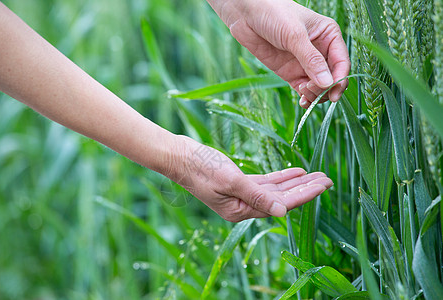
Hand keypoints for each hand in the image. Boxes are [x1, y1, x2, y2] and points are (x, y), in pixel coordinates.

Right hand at [166, 136, 332, 221]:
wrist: (178, 156)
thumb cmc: (200, 167)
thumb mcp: (230, 181)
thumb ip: (257, 196)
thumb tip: (283, 212)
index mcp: (240, 211)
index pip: (280, 204)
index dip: (303, 194)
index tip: (323, 185)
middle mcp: (243, 206)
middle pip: (281, 199)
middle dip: (305, 189)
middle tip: (328, 180)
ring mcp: (241, 194)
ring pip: (275, 190)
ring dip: (295, 182)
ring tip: (317, 175)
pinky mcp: (239, 182)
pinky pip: (265, 182)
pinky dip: (280, 177)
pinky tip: (296, 171)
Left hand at [207, 0, 349, 107]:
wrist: (246, 14)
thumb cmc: (274, 13)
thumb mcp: (294, 35)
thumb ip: (311, 60)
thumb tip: (327, 83)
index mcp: (328, 36)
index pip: (341, 62)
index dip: (339, 79)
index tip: (333, 92)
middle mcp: (320, 51)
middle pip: (331, 77)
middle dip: (325, 88)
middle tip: (311, 90)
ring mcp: (305, 63)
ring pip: (318, 86)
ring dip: (315, 94)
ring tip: (304, 93)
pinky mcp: (290, 72)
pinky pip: (303, 89)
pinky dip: (305, 97)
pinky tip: (302, 101)